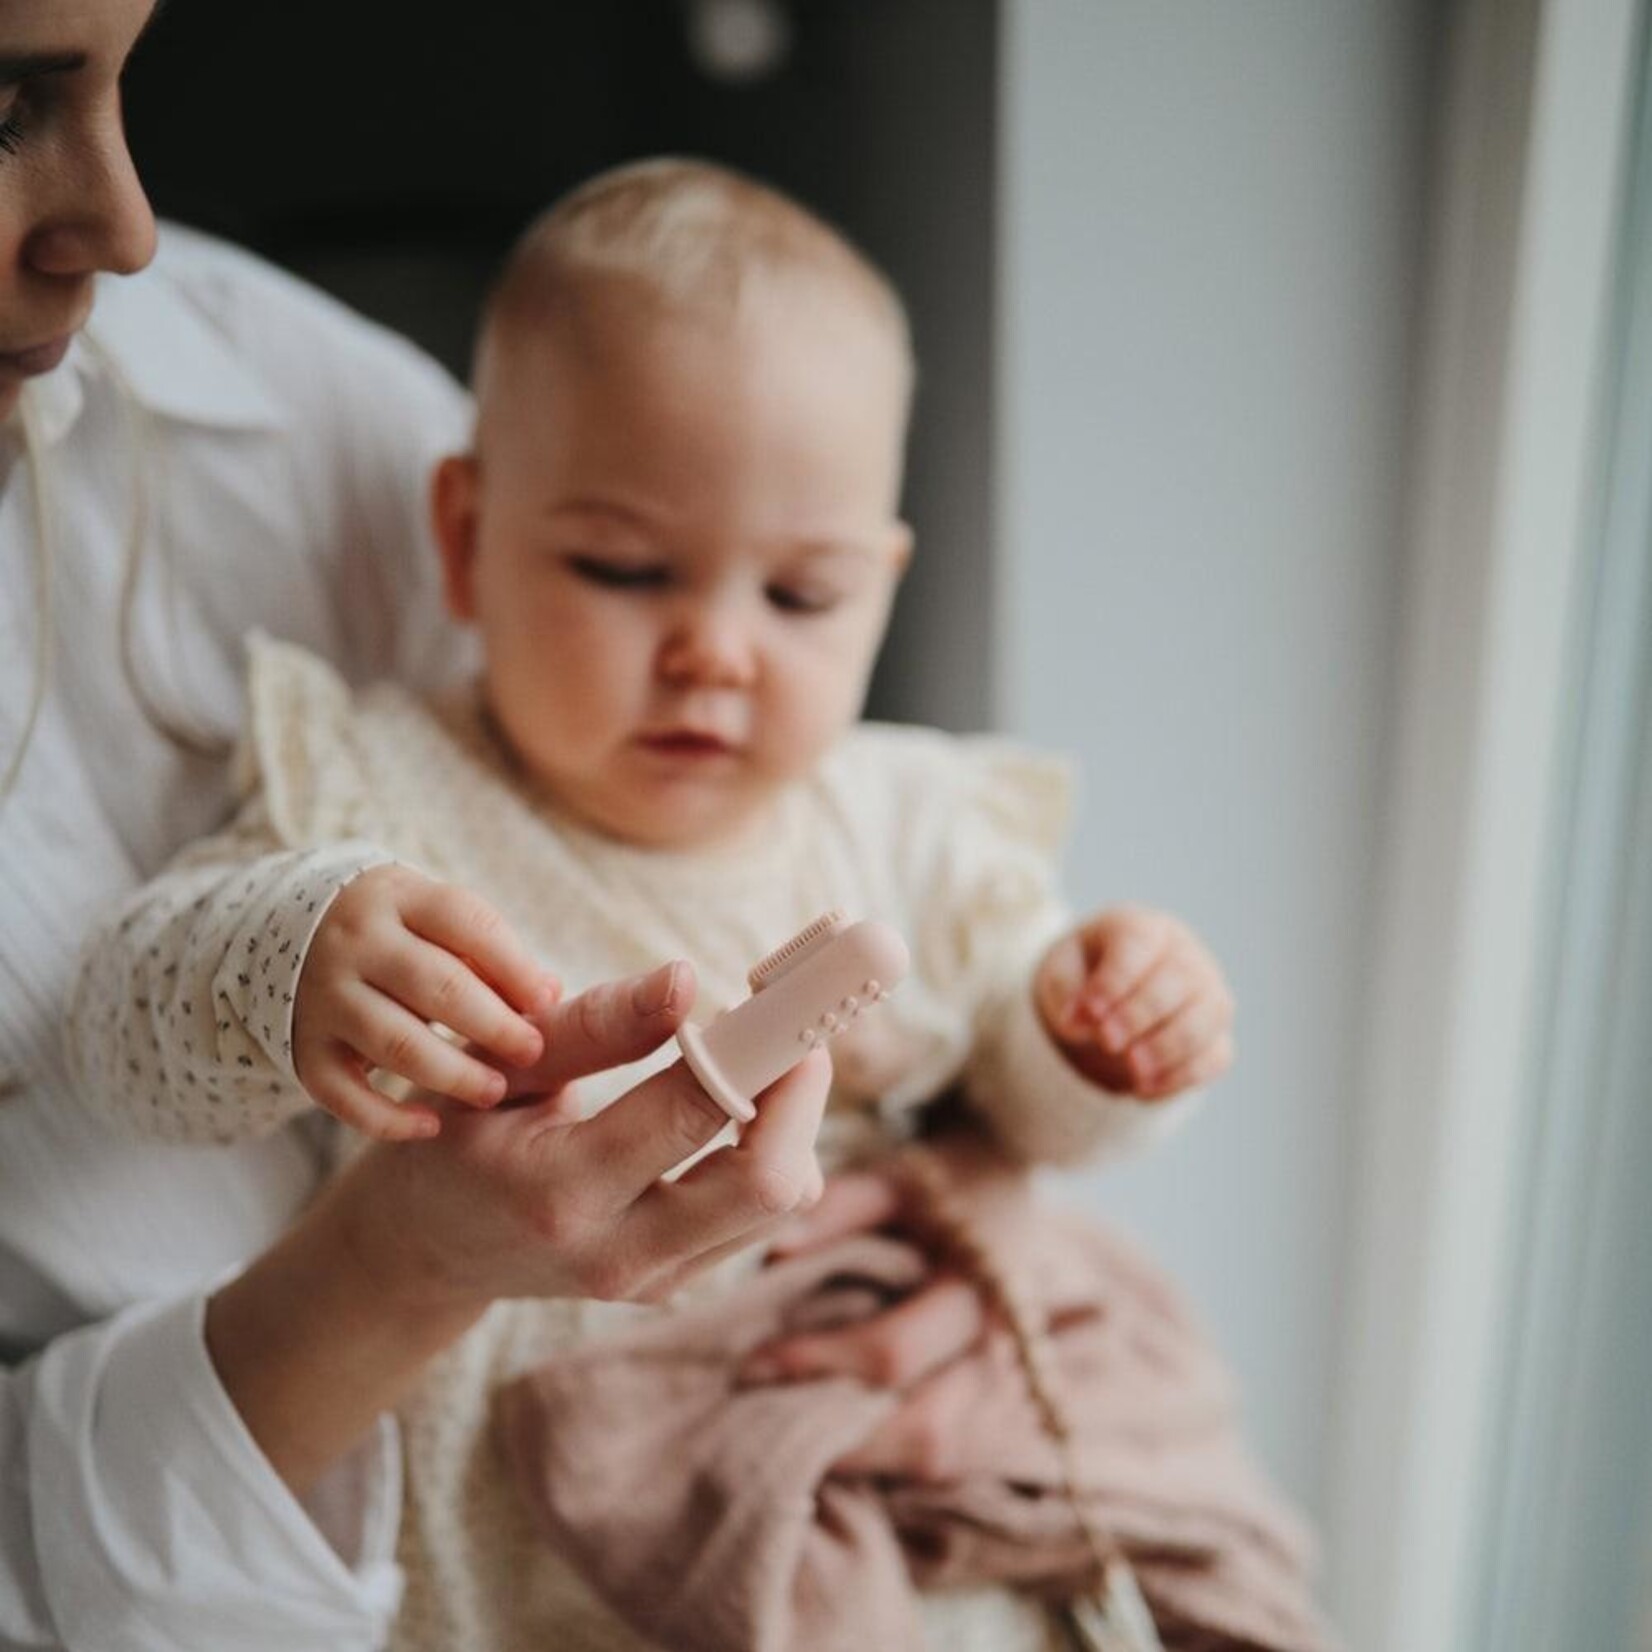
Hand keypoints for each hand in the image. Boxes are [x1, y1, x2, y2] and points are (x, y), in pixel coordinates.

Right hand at [292, 865, 551, 1139]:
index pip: (465, 924)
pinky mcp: (304, 1048)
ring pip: (394, 1043)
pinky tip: (432, 1126)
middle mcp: (355, 944)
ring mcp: (323, 997)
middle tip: (532, 1052)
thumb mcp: (436, 920)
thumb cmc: (398, 932)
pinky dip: (387, 1118)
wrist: (292, 933)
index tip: (548, 1003)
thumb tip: (548, 994)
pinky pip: (343, 1093)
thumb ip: (490, 954)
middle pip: (436, 987)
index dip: (513, 966)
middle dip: (493, 1026)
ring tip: (495, 1092)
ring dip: (452, 1073)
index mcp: (398, 898)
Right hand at [333, 960, 831, 1310]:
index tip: (787, 994)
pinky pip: (764, 1215)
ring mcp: (654, 1283)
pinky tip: (734, 1103)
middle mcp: (618, 1253)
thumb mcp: (500, 1066)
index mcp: (560, 1192)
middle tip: (787, 1025)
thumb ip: (592, 1024)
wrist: (426, 1250)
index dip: (758, 1045)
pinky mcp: (677, 1284)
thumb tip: (686, 979)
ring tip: (752, 1056)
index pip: (696, 1112)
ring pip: (784, 1200)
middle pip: (771, 1183)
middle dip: (801, 1090)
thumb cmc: (459, 1136)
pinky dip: (774, 1149)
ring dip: (793, 1118)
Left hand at [736, 1131, 1031, 1478]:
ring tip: (788, 1430)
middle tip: (762, 1416)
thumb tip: (775, 1251)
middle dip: (839, 1435)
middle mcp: (998, 1349)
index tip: (752, 1363)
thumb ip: (841, 1206)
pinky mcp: (987, 1405)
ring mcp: (999, 1384)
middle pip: (925, 1430)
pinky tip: (828, 1431)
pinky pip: (936, 1452)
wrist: (1004, 1188)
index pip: (892, 1351)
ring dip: (859, 1454)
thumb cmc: (939, 1183)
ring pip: (933, 1454)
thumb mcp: (893, 1178)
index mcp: (979, 1288)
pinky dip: (881, 1452)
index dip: (817, 1362)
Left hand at [1034, 902, 1234, 1098]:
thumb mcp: (1062, 974)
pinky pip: (1215, 1056)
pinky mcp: (1215, 1035)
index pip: (1138, 942)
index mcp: (1142, 927)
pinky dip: (1182, 1077)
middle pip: (1179, 979)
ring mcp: (1207, 994)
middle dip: (1141, 1015)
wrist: (1109, 995)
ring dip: (1170, 1048)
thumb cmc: (1085, 976)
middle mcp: (1184, 955)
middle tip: (1108, 1042)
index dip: (1115, 980)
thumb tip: (1082, 1026)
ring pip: (1207, 1017)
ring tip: (1133, 1071)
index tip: (1089, 1012)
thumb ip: (1068, 993)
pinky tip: (1143, 1091)